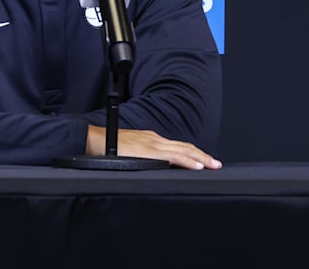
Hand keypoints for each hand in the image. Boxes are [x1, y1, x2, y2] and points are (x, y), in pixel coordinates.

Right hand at [86, 125, 221, 169]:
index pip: (177, 147)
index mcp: (151, 140)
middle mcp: (155, 139)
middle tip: (216, 164)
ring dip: (201, 158)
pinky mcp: (149, 150)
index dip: (192, 153)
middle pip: (185, 147)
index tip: (204, 161)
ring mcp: (153, 144)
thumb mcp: (128, 152)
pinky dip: (187, 160)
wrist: (92, 140)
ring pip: (183, 150)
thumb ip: (140, 158)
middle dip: (202, 155)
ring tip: (213, 165)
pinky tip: (197, 166)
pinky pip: (173, 156)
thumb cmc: (106, 148)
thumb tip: (149, 168)